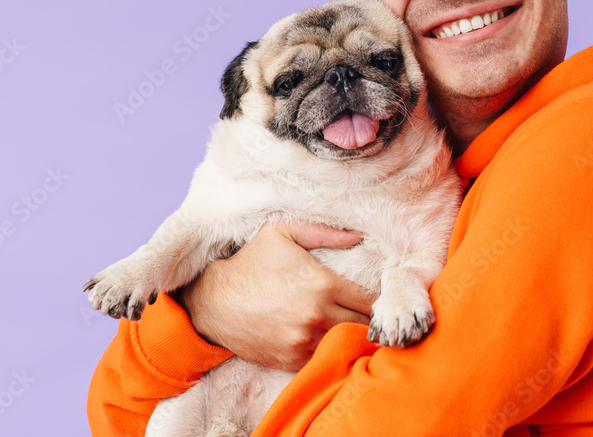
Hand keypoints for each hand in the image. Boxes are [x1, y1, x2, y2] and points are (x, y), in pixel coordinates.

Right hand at [176, 221, 374, 370]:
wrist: (213, 301)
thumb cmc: (249, 262)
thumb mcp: (282, 232)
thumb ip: (324, 232)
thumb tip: (357, 235)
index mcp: (323, 284)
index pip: (370, 300)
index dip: (379, 301)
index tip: (379, 300)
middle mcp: (318, 315)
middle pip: (363, 325)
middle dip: (370, 321)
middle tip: (373, 317)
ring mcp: (304, 341)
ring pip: (345, 344)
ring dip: (351, 337)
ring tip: (353, 330)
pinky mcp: (291, 360)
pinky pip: (323, 359)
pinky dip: (329, 351)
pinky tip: (329, 341)